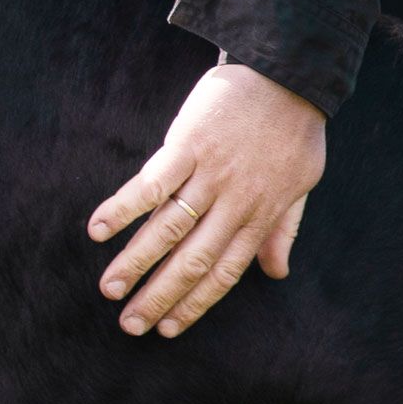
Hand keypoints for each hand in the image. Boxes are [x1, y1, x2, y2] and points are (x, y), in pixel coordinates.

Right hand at [88, 65, 326, 336]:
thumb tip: (276, 273)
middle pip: (192, 260)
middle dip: (159, 296)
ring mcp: (210, 174)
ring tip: (109, 289)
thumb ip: (285, 228)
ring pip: (168, 228)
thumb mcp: (303, 183)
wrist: (288, 73)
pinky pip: (152, 183)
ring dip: (135, 262)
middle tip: (128, 326)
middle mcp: (235, 202)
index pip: (224, 273)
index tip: (167, 330)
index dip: (194, 304)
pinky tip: (98, 229)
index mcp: (261, 215)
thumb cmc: (295, 130)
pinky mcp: (188, 144)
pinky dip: (124, 207)